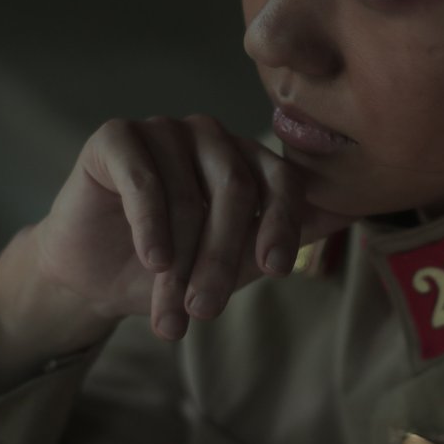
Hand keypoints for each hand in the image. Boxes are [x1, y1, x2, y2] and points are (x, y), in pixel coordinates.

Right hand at [34, 115, 349, 340]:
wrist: (95, 279)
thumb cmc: (173, 269)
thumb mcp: (235, 263)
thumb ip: (285, 237)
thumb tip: (348, 213)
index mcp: (247, 159)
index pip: (282, 179)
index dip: (281, 223)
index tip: (275, 271)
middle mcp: (210, 136)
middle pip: (234, 189)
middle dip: (220, 258)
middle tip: (205, 312)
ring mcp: (163, 130)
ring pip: (188, 194)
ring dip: (179, 261)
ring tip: (169, 312)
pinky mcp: (116, 137)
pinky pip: (144, 179)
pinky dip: (151, 225)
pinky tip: (152, 261)